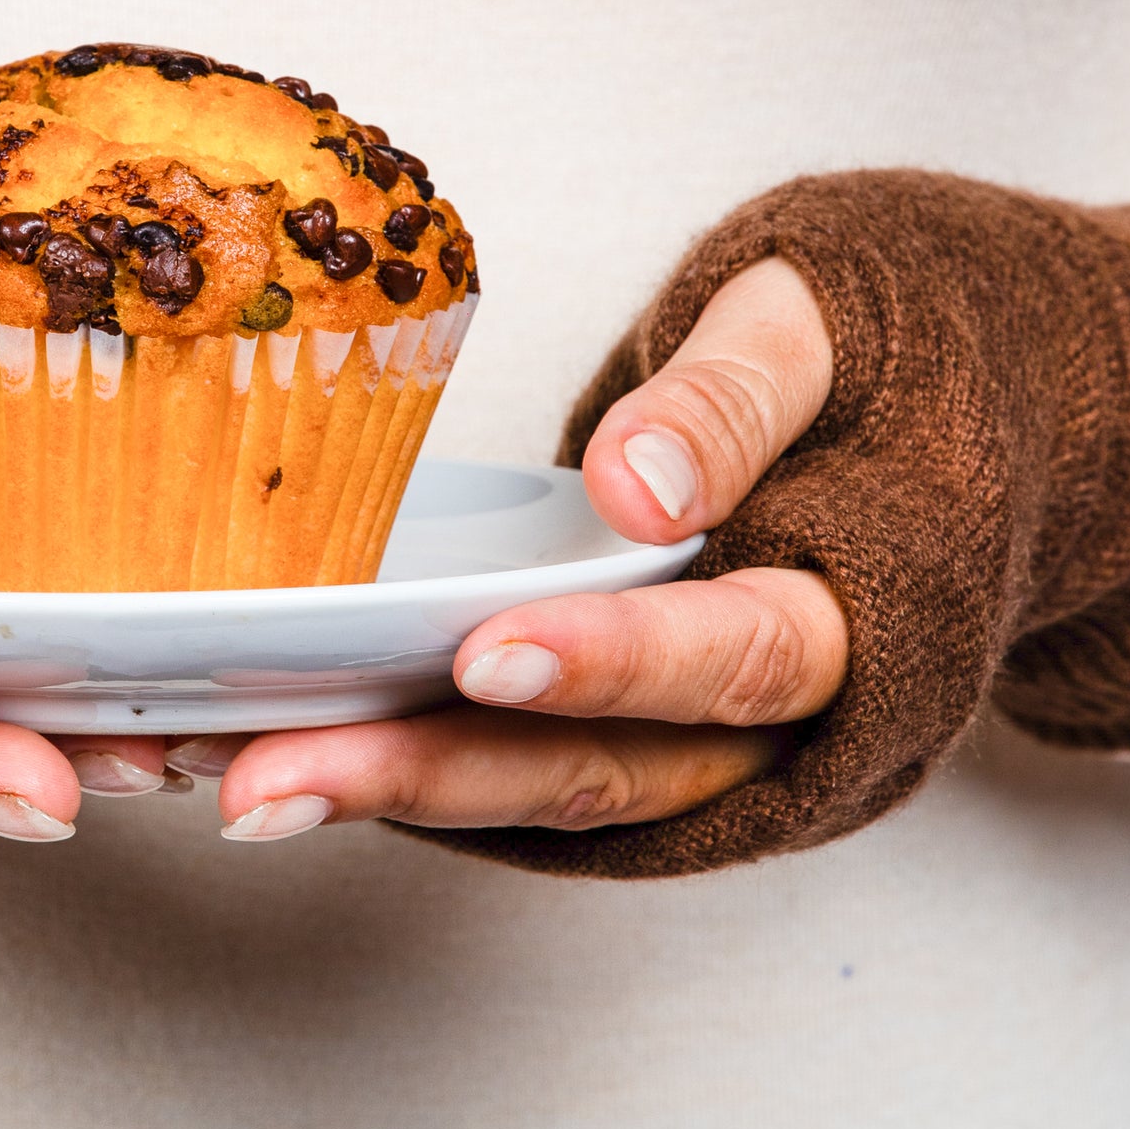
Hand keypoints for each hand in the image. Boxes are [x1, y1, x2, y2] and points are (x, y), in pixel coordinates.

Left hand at [201, 257, 851, 840]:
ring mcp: (692, 754)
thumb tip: (644, 487)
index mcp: (851, 621)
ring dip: (382, 793)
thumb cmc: (858, 363)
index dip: (613, 666)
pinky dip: (390, 769)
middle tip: (274, 781)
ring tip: (234, 781)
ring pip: (536, 796)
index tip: (487, 654)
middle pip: (602, 772)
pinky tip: (260, 748)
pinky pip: (507, 775)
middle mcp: (771, 728)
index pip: (736, 657)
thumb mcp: (822, 333)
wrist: (895, 416)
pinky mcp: (619, 744)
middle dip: (432, 776)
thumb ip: (739, 400)